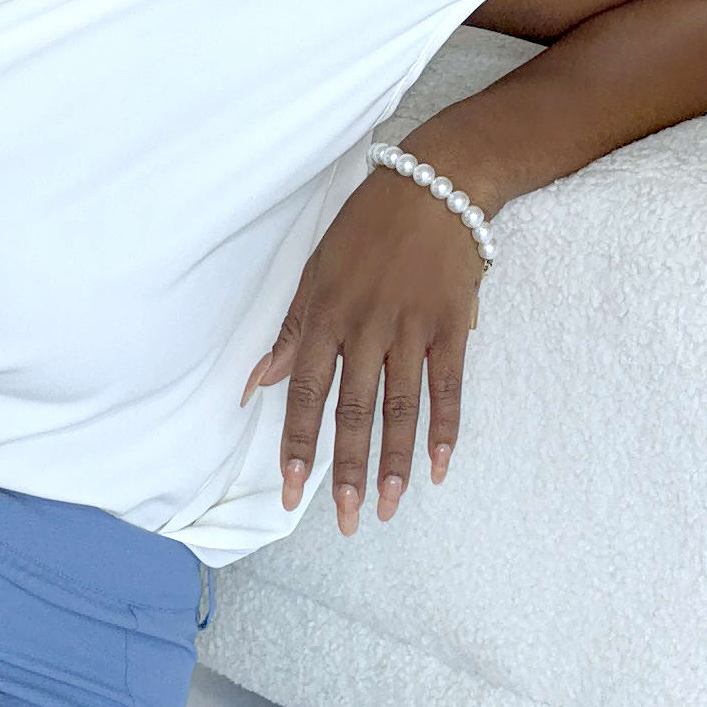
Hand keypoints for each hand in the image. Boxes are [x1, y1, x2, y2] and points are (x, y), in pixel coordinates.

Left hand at [240, 166, 486, 534]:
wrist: (437, 185)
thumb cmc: (367, 227)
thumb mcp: (315, 269)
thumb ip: (290, 331)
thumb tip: (255, 384)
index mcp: (326, 313)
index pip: (306, 391)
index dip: (299, 443)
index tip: (292, 490)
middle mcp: (366, 326)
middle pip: (354, 410)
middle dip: (348, 470)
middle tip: (346, 521)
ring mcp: (412, 328)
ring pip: (400, 407)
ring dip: (395, 462)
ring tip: (389, 508)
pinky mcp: (451, 327)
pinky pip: (448, 387)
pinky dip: (445, 429)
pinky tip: (438, 469)